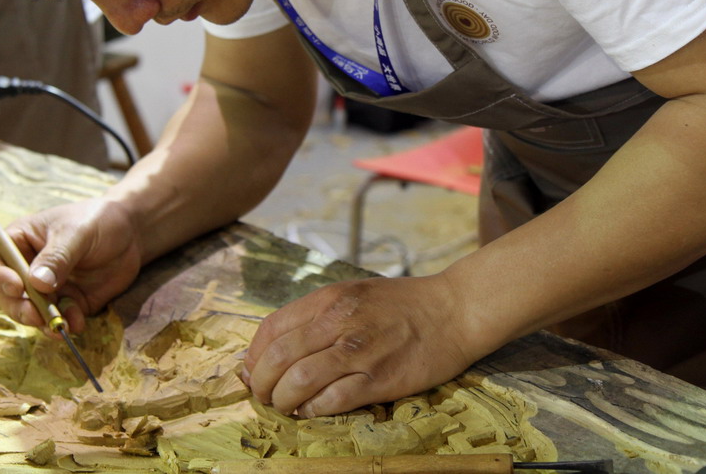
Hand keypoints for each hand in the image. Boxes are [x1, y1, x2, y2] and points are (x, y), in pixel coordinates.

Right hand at [0, 199, 143, 332]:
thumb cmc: (97, 220)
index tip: (16, 287)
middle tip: (35, 315)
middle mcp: (27, 268)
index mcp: (19, 242)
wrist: (130, 233)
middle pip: (7, 296)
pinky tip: (78, 323)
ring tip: (59, 326)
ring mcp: (47, 289)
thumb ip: (57, 257)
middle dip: (19, 309)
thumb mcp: (76, 233)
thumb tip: (36, 283)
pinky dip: (66, 325)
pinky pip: (60, 320)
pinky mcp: (68, 303)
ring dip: (42, 323)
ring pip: (31, 313)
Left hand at [242, 276, 476, 416]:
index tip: (252, 369)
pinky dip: (313, 409)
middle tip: (263, 395)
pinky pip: (333, 399)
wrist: (453, 309)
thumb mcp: (352, 295)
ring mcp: (359, 351)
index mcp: (328, 299)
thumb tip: (277, 345)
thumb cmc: (401, 304)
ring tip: (284, 405)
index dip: (254, 354)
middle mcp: (339, 322)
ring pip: (299, 380)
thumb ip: (316, 316)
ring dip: (283, 399)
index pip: (272, 328)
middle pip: (278, 357)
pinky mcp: (380, 379)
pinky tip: (311, 409)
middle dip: (261, 383)